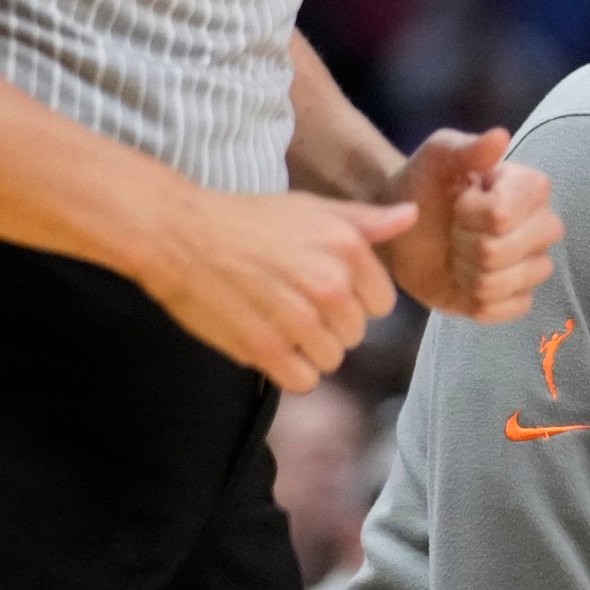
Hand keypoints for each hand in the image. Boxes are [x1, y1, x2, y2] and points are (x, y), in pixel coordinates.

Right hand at [138, 189, 416, 392]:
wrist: (177, 234)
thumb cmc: (245, 220)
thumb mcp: (310, 209)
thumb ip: (365, 220)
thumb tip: (412, 215)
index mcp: (348, 249)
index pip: (381, 304)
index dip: (353, 301)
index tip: (321, 288)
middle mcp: (331, 285)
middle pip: (355, 335)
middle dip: (328, 325)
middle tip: (289, 302)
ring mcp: (299, 320)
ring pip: (331, 360)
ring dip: (306, 349)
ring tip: (275, 320)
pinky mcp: (267, 349)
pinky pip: (304, 381)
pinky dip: (288, 371)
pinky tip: (267, 344)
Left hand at [379, 128, 561, 323]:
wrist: (404, 228)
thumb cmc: (424, 186)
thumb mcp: (437, 157)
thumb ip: (468, 148)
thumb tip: (501, 137)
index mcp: (531, 189)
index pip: (504, 215)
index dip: (472, 214)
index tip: (458, 204)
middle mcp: (543, 227)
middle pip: (504, 251)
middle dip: (466, 244)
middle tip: (455, 232)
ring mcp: (534, 266)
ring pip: (503, 284)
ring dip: (468, 273)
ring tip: (458, 255)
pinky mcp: (519, 299)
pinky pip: (508, 310)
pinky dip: (477, 301)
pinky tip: (466, 282)